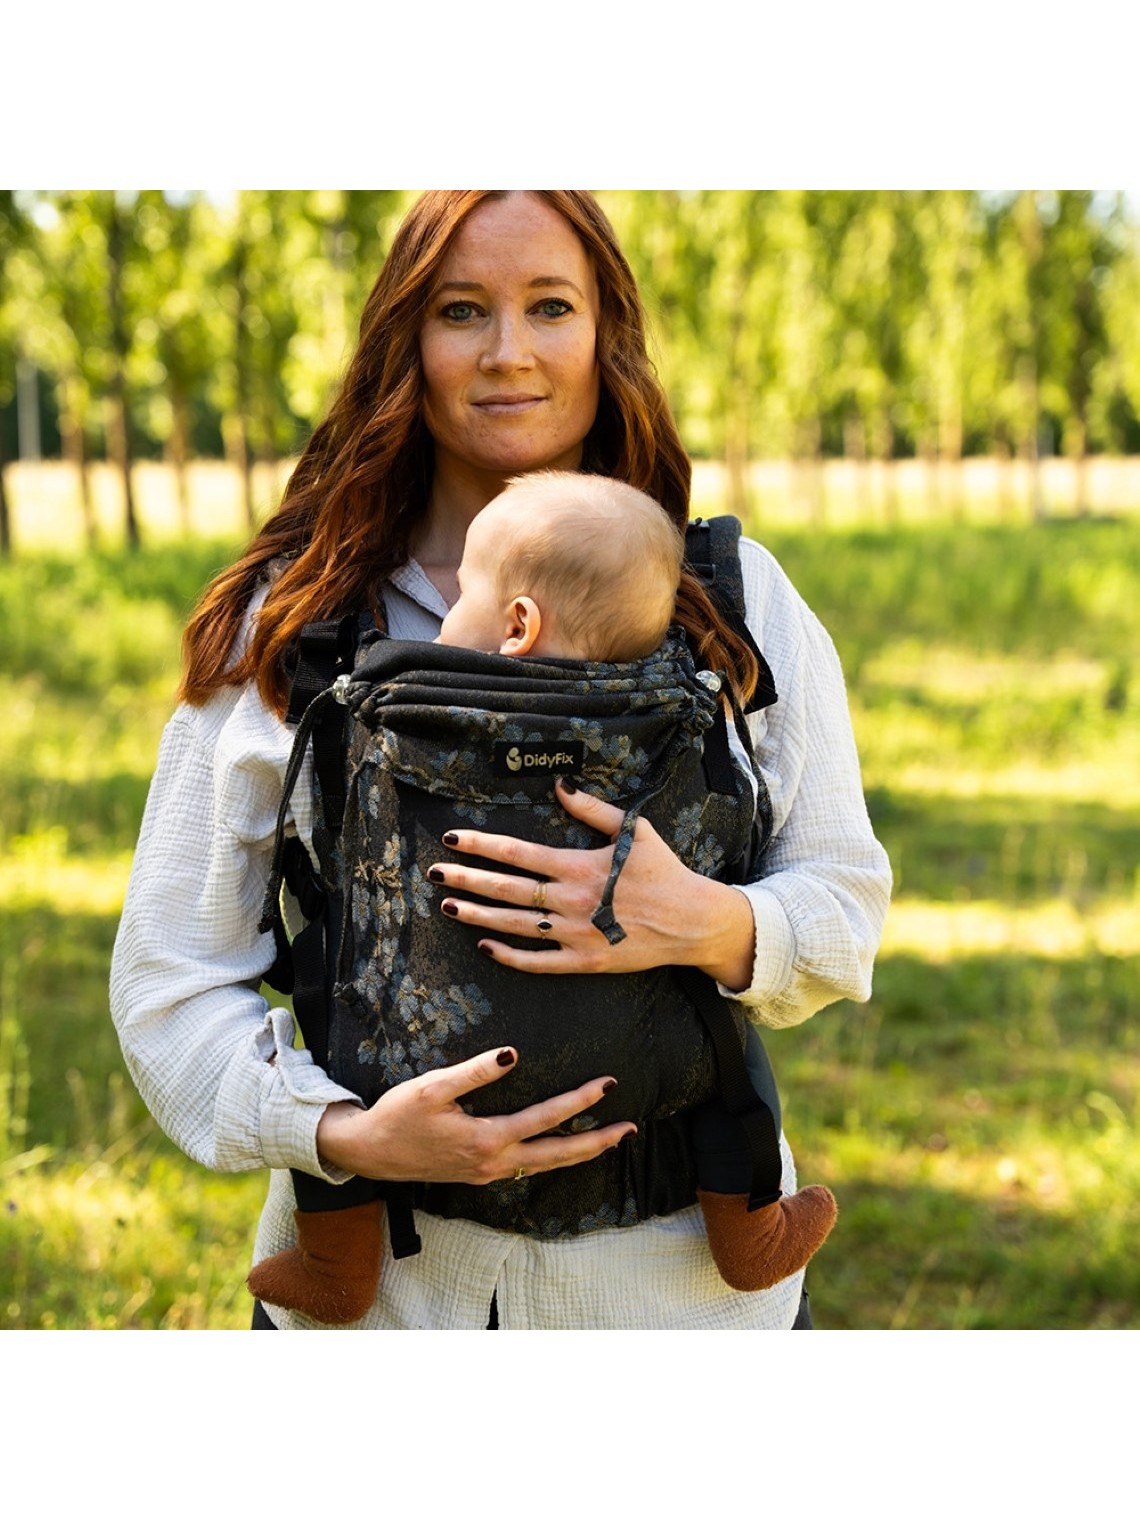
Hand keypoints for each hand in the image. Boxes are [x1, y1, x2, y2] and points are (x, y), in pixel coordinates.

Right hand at [317, 1045, 635, 1184]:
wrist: (369, 1152)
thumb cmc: (398, 1115)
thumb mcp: (432, 1086)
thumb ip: (474, 1070)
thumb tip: (513, 1054)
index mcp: (487, 1139)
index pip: (546, 1118)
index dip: (580, 1101)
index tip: (608, 1084)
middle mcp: (494, 1162)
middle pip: (558, 1156)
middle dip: (597, 1142)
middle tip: (630, 1130)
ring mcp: (488, 1173)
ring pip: (545, 1167)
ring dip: (580, 1154)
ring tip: (609, 1142)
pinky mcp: (479, 1174)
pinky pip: (528, 1170)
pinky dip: (553, 1161)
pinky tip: (562, 1152)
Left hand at [429, 778, 755, 987]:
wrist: (694, 921)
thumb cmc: (664, 871)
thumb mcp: (634, 830)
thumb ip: (592, 809)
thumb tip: (559, 786)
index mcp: (580, 866)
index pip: (518, 853)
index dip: (482, 845)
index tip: (453, 839)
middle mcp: (572, 901)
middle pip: (506, 890)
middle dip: (466, 880)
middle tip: (433, 874)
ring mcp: (576, 935)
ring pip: (514, 926)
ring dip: (478, 915)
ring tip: (447, 906)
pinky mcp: (586, 962)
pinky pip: (539, 962)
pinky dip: (509, 955)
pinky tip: (484, 945)